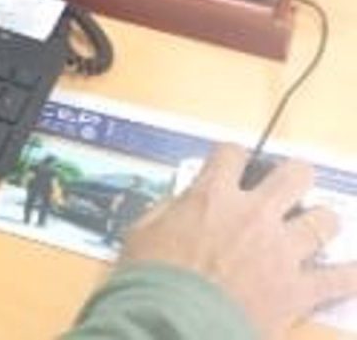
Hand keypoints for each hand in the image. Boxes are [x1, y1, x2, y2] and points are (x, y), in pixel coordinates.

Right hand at [120, 145, 356, 336]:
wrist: (174, 326)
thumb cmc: (150, 278)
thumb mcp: (142, 232)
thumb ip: (169, 210)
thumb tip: (184, 202)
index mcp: (212, 196)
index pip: (231, 154)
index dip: (232, 157)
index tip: (232, 165)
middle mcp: (255, 214)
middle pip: (294, 176)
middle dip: (295, 176)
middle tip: (289, 187)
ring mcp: (283, 251)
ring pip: (325, 221)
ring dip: (322, 222)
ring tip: (316, 228)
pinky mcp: (300, 290)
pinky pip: (342, 279)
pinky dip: (352, 275)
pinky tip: (356, 271)